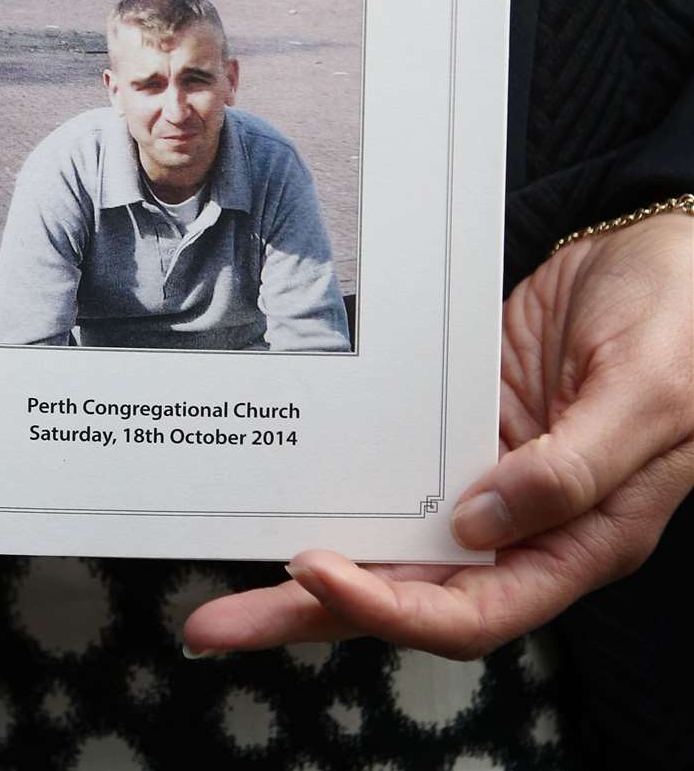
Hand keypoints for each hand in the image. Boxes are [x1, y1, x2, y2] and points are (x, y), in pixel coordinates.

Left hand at [184, 213, 693, 658]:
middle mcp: (524, 523)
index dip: (392, 606)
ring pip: (392, 534)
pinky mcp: (460, 423)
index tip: (317, 572)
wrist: (656, 245)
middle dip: (314, 609)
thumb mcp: (647, 395)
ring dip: (317, 549)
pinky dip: (347, 479)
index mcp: (580, 538)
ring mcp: (487, 473)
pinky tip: (293, 482)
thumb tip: (479, 524)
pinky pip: (395, 465)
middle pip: (410, 589)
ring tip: (229, 559)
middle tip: (219, 622)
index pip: (475, 609)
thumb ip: (571, 469)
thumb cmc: (679, 320)